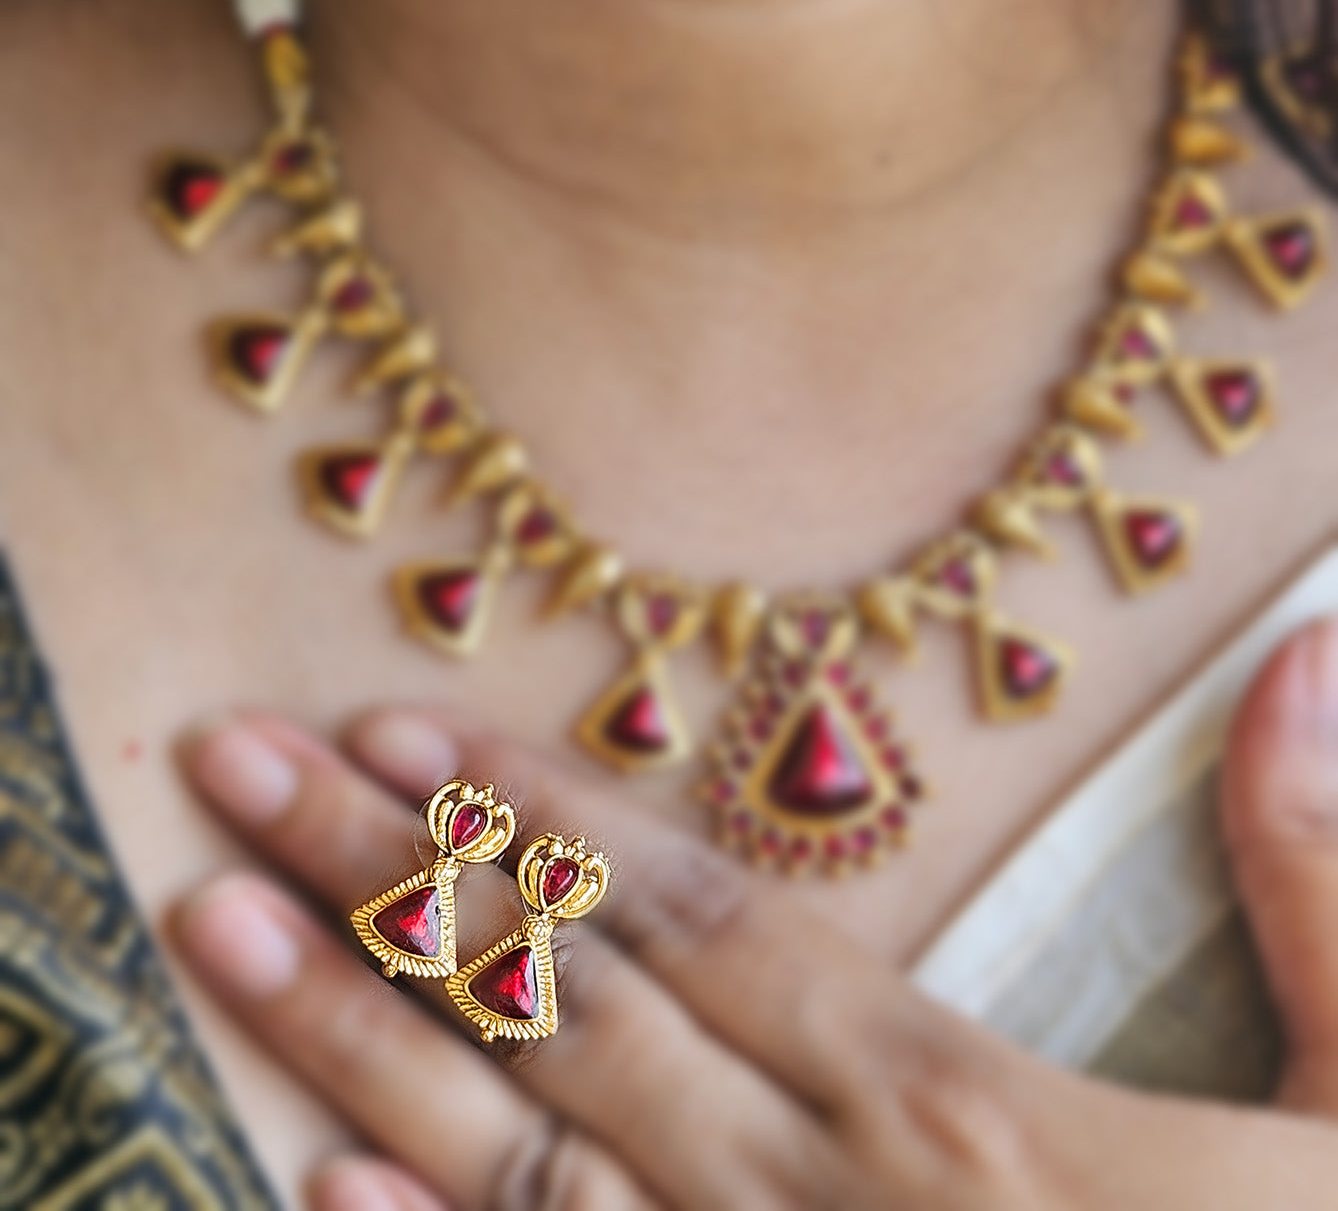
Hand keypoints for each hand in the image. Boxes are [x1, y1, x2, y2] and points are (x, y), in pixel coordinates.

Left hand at [173, 618, 1337, 1209]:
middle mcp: (822, 1195)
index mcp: (958, 1103)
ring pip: (516, 1149)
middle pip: (565, 995)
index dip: (545, 807)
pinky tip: (302, 1188)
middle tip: (231, 764)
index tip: (402, 724)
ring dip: (351, 1030)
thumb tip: (1310, 658)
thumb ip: (1319, 882)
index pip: (700, 902)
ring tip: (215, 918)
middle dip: (383, 868)